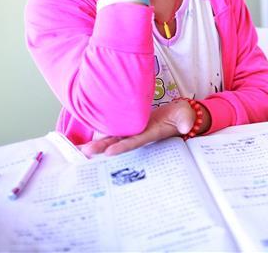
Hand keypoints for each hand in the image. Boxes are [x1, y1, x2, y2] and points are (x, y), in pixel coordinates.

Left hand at [79, 100, 206, 156]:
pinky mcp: (133, 125)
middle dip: (103, 148)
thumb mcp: (186, 117)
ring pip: (115, 138)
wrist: (180, 115)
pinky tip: (90, 138)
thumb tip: (186, 126)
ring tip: (81, 149)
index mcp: (152, 134)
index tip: (109, 152)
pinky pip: (116, 130)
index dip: (123, 146)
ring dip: (99, 143)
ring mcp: (136, 130)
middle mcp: (141, 134)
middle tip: (86, 152)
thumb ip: (185, 121)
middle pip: (119, 142)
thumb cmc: (183, 116)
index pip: (136, 141)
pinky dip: (104, 134)